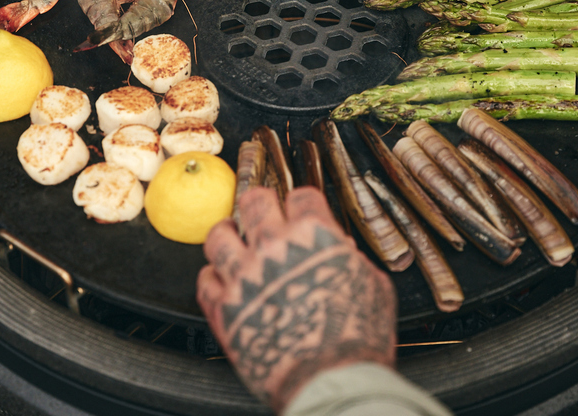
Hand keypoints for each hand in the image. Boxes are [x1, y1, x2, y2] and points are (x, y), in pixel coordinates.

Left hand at [197, 186, 396, 412]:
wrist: (333, 381)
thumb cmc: (358, 337)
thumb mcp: (373, 285)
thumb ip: (352, 261)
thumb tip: (344, 255)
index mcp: (313, 235)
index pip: (301, 195)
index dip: (302, 200)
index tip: (301, 206)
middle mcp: (273, 247)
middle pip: (254, 202)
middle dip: (259, 202)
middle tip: (260, 208)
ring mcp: (244, 277)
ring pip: (219, 236)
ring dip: (226, 232)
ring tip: (230, 233)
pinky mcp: (224, 310)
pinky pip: (204, 282)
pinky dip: (211, 277)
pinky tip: (218, 278)